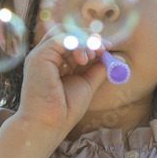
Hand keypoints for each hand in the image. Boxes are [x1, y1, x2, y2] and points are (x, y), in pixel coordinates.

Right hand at [12, 24, 109, 140]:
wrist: (49, 124)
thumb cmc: (65, 110)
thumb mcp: (87, 84)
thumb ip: (98, 70)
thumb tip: (118, 58)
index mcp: (56, 63)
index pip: (73, 42)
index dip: (91, 41)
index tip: (107, 47)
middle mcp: (46, 57)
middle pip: (68, 33)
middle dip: (89, 37)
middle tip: (105, 46)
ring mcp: (41, 56)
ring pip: (64, 33)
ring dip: (83, 39)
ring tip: (94, 54)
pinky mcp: (38, 56)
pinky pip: (59, 38)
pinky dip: (76, 43)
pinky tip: (84, 58)